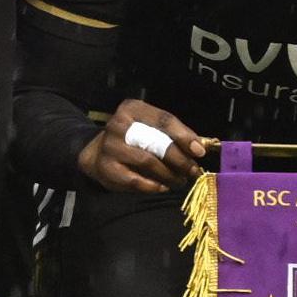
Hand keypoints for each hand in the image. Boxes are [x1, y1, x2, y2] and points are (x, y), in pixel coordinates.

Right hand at [75, 97, 209, 193]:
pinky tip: (162, 187)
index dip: (184, 136)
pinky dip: (153, 185)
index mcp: (132, 109)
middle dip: (180, 159)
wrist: (97, 153)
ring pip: (148, 161)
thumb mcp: (150, 128)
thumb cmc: (133, 140)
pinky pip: (135, 180)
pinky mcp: (106, 167)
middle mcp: (119, 125)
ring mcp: (110, 146)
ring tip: (180, 180)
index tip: (199, 152)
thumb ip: (173, 134)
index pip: (163, 120)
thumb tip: (200, 148)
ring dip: (169, 174)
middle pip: (157, 142)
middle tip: (193, 171)